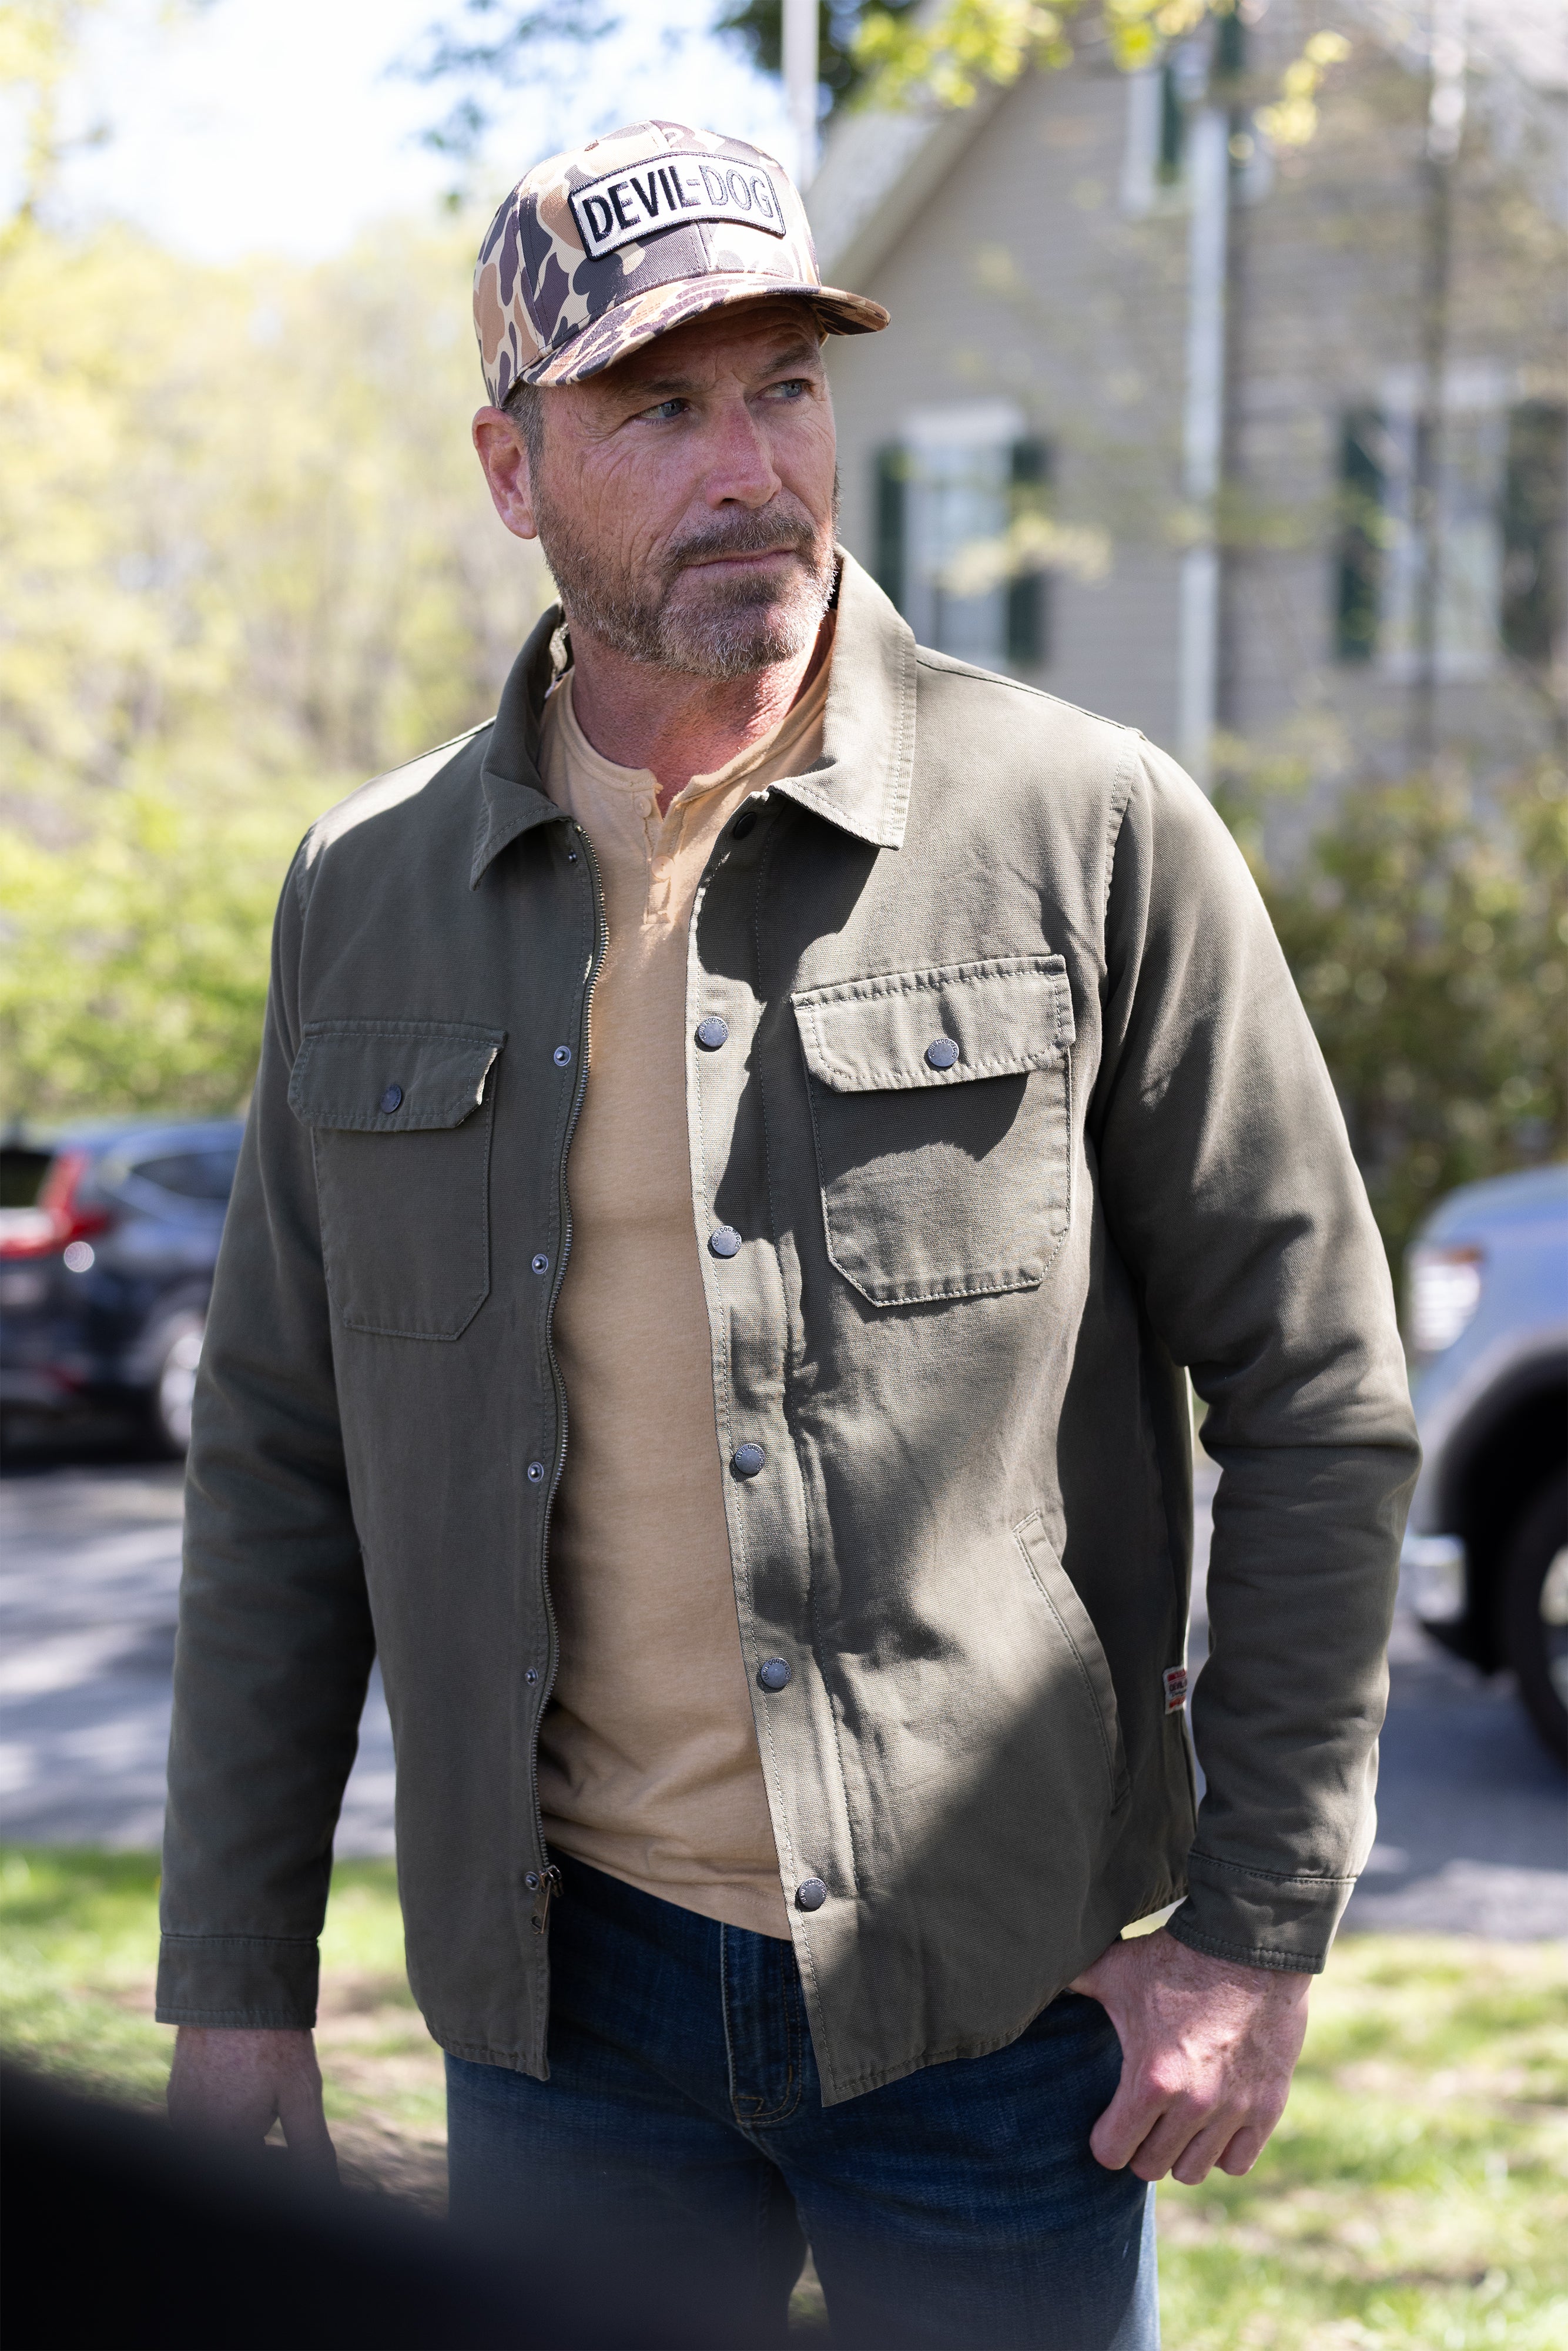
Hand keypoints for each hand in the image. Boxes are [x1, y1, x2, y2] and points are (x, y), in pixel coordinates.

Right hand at [167, 2026, 336, 2175]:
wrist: (234, 1984)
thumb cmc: (272, 2041)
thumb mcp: (301, 2095)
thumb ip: (312, 2150)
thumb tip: (326, 2191)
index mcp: (224, 2144)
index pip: (252, 2179)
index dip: (279, 2172)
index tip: (295, 2155)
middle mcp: (192, 2135)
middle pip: (233, 2160)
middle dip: (262, 2156)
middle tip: (284, 2133)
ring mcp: (180, 2113)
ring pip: (216, 2142)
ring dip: (243, 2138)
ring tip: (268, 2103)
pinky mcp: (177, 2093)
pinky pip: (201, 2122)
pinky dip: (224, 2118)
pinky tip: (246, 2090)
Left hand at [1069, 1927, 1308, 2184]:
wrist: (1248, 1947)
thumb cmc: (1175, 1960)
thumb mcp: (1116, 1970)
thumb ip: (1074, 1983)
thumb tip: (1028, 1979)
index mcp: (1150, 2080)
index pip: (1112, 2153)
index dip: (1105, 2141)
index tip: (1108, 2125)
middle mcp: (1193, 2106)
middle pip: (1153, 2167)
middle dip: (1141, 2148)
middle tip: (1142, 2122)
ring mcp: (1233, 2110)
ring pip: (1194, 2170)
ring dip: (1180, 2152)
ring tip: (1175, 2125)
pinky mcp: (1267, 2108)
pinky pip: (1238, 2162)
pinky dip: (1223, 2150)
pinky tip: (1212, 2125)